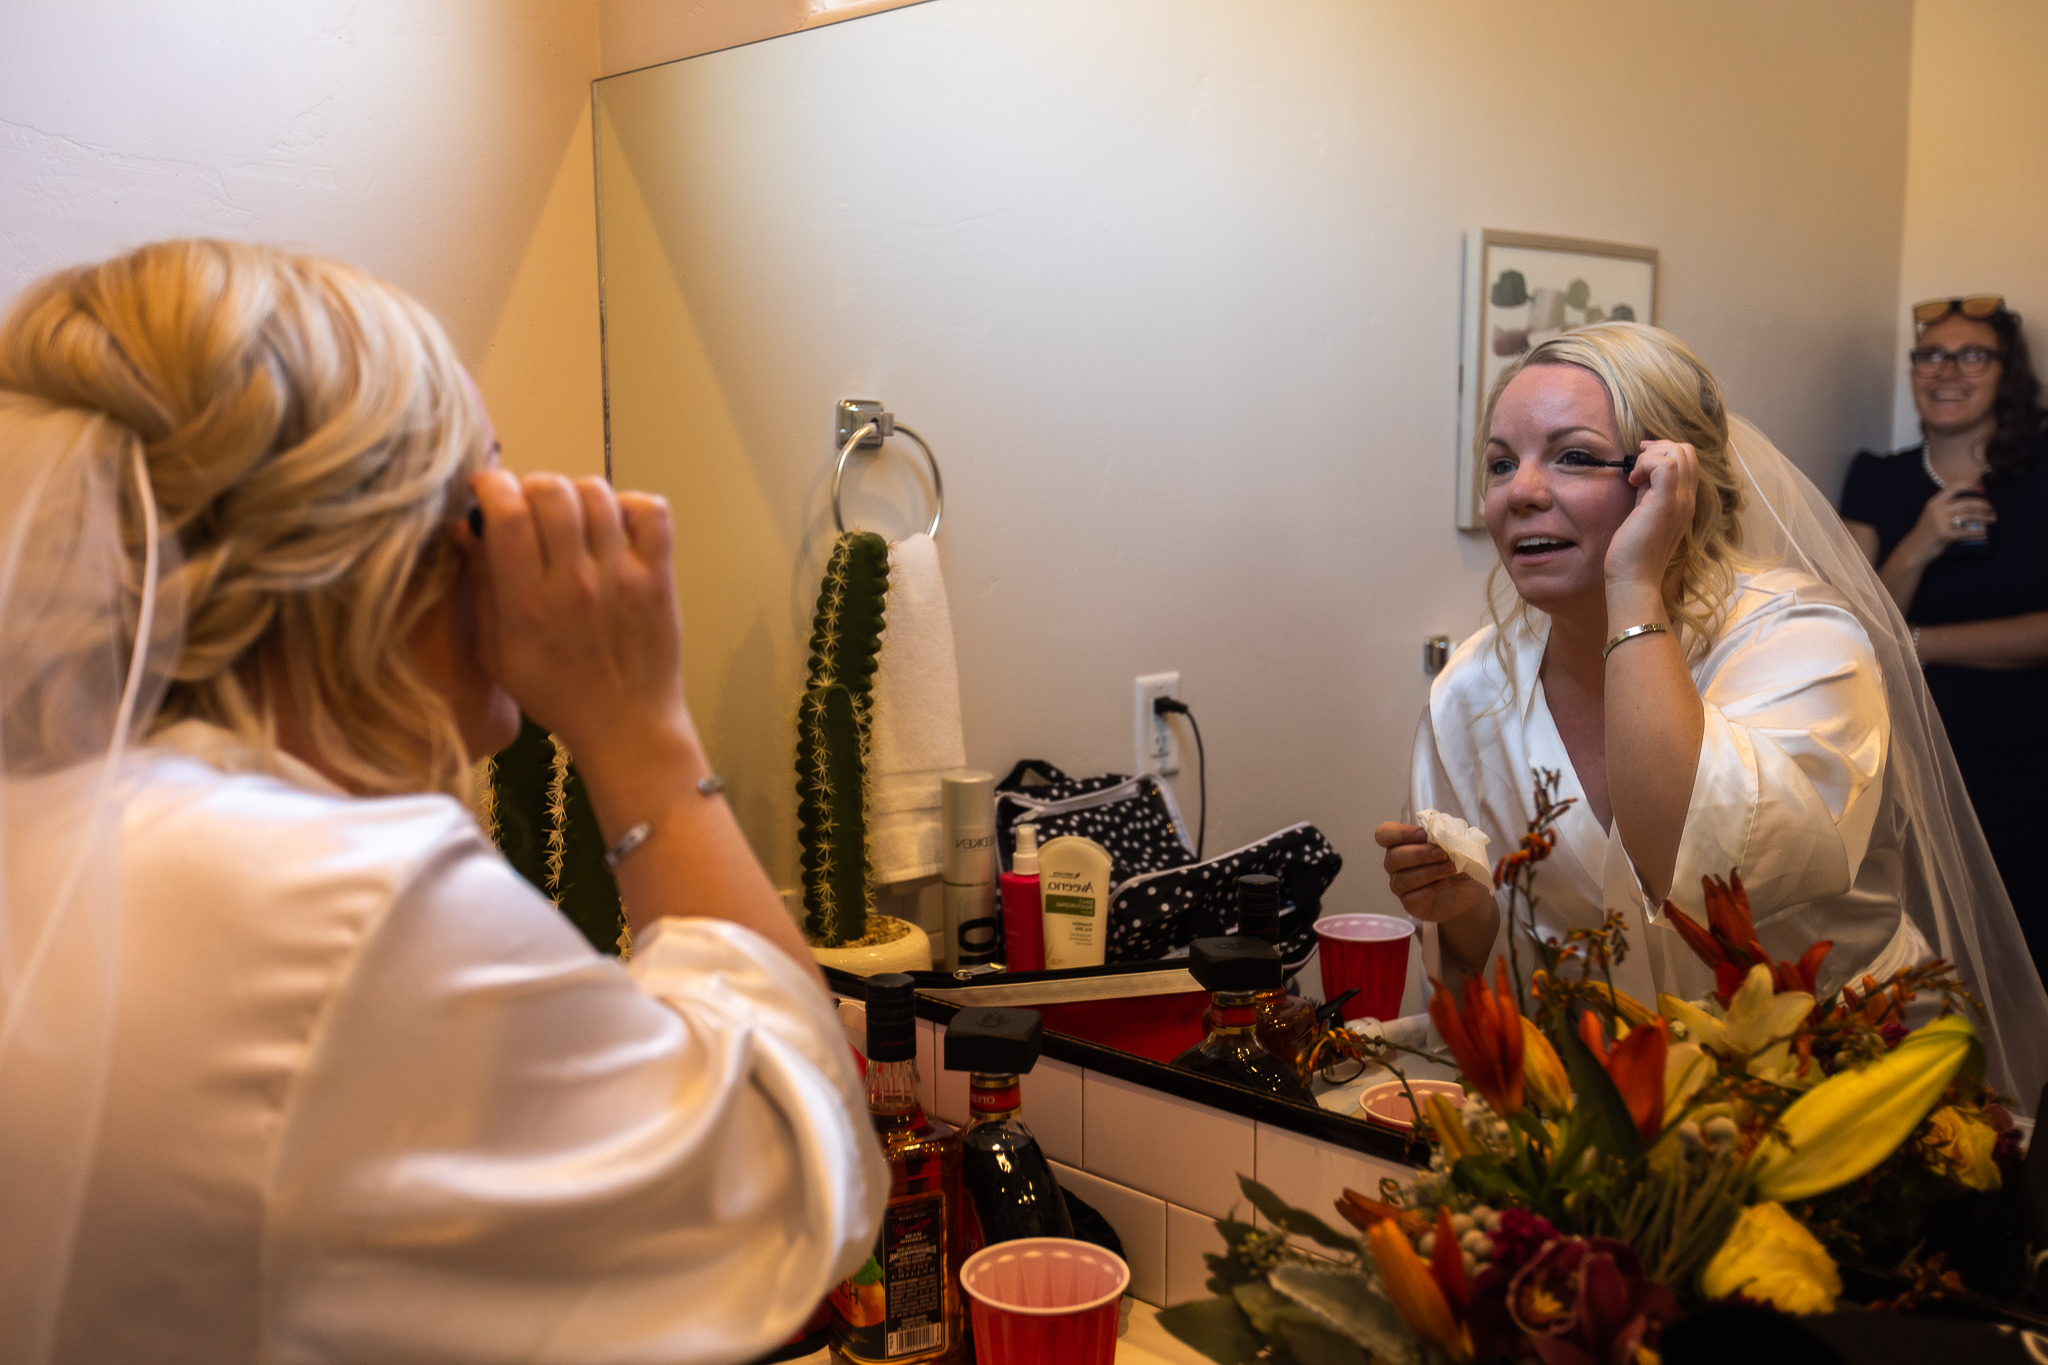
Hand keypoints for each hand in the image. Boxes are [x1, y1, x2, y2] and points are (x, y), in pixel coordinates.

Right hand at [464, 470, 693, 769]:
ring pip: (597, 494)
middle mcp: (575, 584)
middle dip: (532, 485)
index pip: (508, 515)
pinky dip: (630, 504)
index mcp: (527, 604)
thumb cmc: (554, 692)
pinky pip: (651, 512)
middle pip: (552, 492)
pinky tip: (613, 525)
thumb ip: (480, 587)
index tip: (487, 488)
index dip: (492, 485)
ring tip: (570, 517)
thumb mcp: (497, 651)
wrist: (625, 726)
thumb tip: (465, 527)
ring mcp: (622, 578)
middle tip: (530, 506)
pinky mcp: (658, 579)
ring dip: (576, 494)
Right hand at [1374, 822, 1494, 925]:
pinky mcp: (1410, 904)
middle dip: (1420, 854)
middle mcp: (1395, 864)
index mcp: (1400, 843)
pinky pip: (1411, 898)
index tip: (1423, 834)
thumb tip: (1440, 835)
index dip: (1400, 833)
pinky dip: (1430, 890)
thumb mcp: (1454, 845)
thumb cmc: (1455, 863)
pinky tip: (1443, 884)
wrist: (1466, 890)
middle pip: (1394, 857)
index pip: (1385, 834)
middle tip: (1442, 854)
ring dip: (1429, 872)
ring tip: (1450, 869)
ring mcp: (1400, 886)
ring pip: (1403, 879)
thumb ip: (1444, 837)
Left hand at [1603, 439, 1698, 591]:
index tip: (1640, 463)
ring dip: (1651, 456)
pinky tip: (1633, 482)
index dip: (1664, 451)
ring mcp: (1681, 501)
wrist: (1634, 579)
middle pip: (1687, 451)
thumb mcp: (1644, 514)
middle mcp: (1688, 499)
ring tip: (1635, 477)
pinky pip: (1666, 465)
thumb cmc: (1633, 552)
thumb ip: (1648, 492)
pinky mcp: (1667, 504)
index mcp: (1684, 501)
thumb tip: (1641, 472)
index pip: (1689, 460)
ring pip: (1680, 453)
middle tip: (1636, 465)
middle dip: (1658, 448)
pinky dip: (1646, 464)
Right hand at [1904, 484, 1995, 562]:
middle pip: (1966, 503)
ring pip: (1969, 516)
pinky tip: (1984, 533)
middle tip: (1991, 508)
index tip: (1980, 488)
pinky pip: (1966, 532)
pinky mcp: (1945, 534)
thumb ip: (1946, 507)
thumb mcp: (1932, 515)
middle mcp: (1937, 510)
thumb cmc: (1927, 532)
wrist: (1915, 549)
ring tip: (1992, 519)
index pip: (1953, 488)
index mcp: (1934, 502)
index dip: (1969, 485)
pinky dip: (1977, 533)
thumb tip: (1970, 502)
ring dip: (1984, 518)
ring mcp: (1941, 522)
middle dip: (1982, 505)